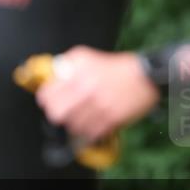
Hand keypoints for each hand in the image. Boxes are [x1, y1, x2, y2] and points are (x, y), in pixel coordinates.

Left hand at [35, 46, 159, 141]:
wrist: (144, 76)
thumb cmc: (115, 67)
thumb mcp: (86, 56)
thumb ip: (66, 64)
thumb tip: (53, 75)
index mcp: (78, 74)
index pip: (47, 95)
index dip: (46, 99)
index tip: (50, 100)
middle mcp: (87, 91)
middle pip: (56, 114)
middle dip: (56, 113)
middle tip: (63, 111)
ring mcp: (99, 107)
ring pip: (72, 126)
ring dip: (74, 122)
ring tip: (81, 115)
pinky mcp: (111, 120)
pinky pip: (90, 132)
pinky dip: (89, 129)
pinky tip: (93, 121)